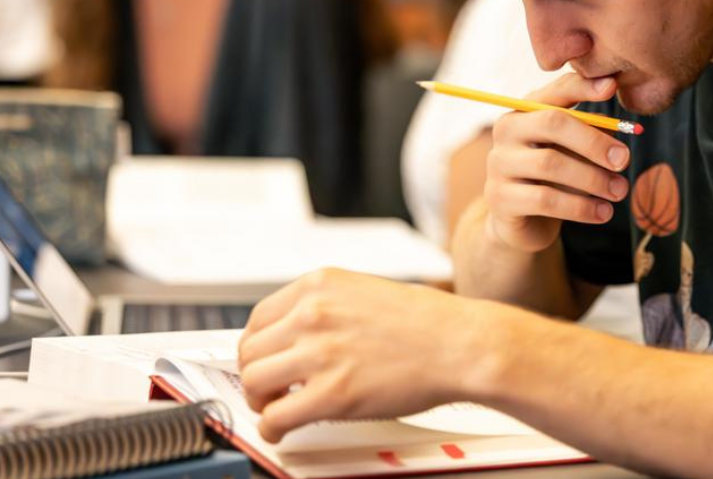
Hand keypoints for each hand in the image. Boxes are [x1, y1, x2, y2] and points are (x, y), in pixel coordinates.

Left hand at [237, 268, 486, 442]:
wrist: (462, 344)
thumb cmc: (429, 322)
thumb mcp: (366, 291)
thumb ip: (328, 307)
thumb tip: (299, 334)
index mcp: (320, 284)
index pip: (259, 318)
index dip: (257, 347)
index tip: (263, 360)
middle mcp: (313, 314)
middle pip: (250, 352)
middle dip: (256, 375)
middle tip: (269, 390)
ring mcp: (320, 353)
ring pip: (255, 383)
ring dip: (260, 402)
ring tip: (276, 409)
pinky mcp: (331, 393)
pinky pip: (276, 417)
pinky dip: (271, 429)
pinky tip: (281, 429)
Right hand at [484, 74, 630, 252]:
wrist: (523, 222)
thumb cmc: (554, 178)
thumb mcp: (573, 151)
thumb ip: (593, 134)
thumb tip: (623, 128)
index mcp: (526, 110)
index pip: (555, 91)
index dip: (582, 86)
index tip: (612, 87)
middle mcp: (507, 131)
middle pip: (552, 123)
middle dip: (593, 141)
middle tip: (623, 160)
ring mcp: (499, 164)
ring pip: (550, 164)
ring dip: (592, 178)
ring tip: (619, 191)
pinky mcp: (500, 198)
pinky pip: (545, 199)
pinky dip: (580, 207)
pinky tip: (603, 212)